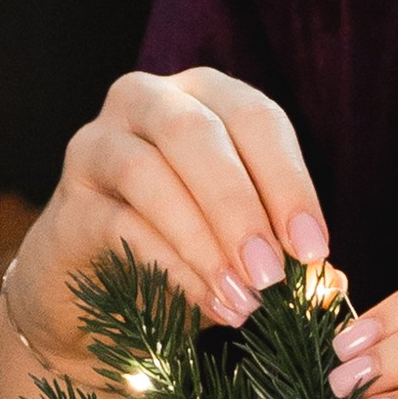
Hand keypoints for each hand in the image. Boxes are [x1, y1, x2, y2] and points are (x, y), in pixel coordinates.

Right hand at [2, 66, 328, 367]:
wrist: (92, 293)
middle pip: (197, 133)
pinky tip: (204, 303)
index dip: (289, 181)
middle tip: (273, 274)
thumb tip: (329, 282)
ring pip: (148, 173)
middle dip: (242, 206)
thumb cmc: (184, 248)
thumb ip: (280, 248)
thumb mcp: (240, 238)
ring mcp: (96, 147)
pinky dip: (167, 266)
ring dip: (202, 239)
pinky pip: (116, 224)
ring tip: (242, 298)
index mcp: (205, 95)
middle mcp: (146, 102)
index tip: (313, 248)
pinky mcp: (68, 204)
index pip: (255, 118)